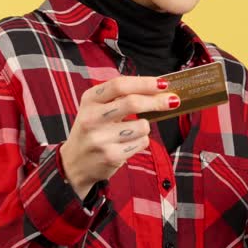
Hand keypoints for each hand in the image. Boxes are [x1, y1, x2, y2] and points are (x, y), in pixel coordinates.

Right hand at [59, 75, 179, 198]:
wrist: (74, 164)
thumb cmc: (92, 130)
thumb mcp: (95, 108)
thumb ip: (119, 97)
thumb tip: (157, 88)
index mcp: (89, 100)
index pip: (119, 85)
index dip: (144, 83)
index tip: (163, 83)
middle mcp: (92, 118)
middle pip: (132, 103)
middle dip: (157, 101)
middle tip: (172, 101)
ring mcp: (101, 139)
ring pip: (142, 126)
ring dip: (146, 127)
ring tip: (134, 131)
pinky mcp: (111, 156)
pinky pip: (141, 143)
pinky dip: (142, 141)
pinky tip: (129, 143)